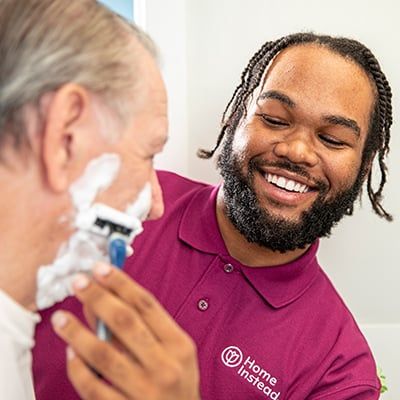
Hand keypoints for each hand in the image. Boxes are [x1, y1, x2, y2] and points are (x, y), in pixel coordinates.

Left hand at [51, 263, 199, 399]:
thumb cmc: (175, 383)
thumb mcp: (172, 352)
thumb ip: (144, 327)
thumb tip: (104, 299)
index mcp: (179, 345)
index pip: (147, 305)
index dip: (121, 283)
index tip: (101, 268)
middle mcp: (165, 366)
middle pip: (126, 322)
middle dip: (98, 298)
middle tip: (78, 282)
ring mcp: (145, 391)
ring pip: (104, 354)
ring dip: (78, 332)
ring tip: (61, 317)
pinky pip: (94, 388)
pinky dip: (78, 369)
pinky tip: (71, 353)